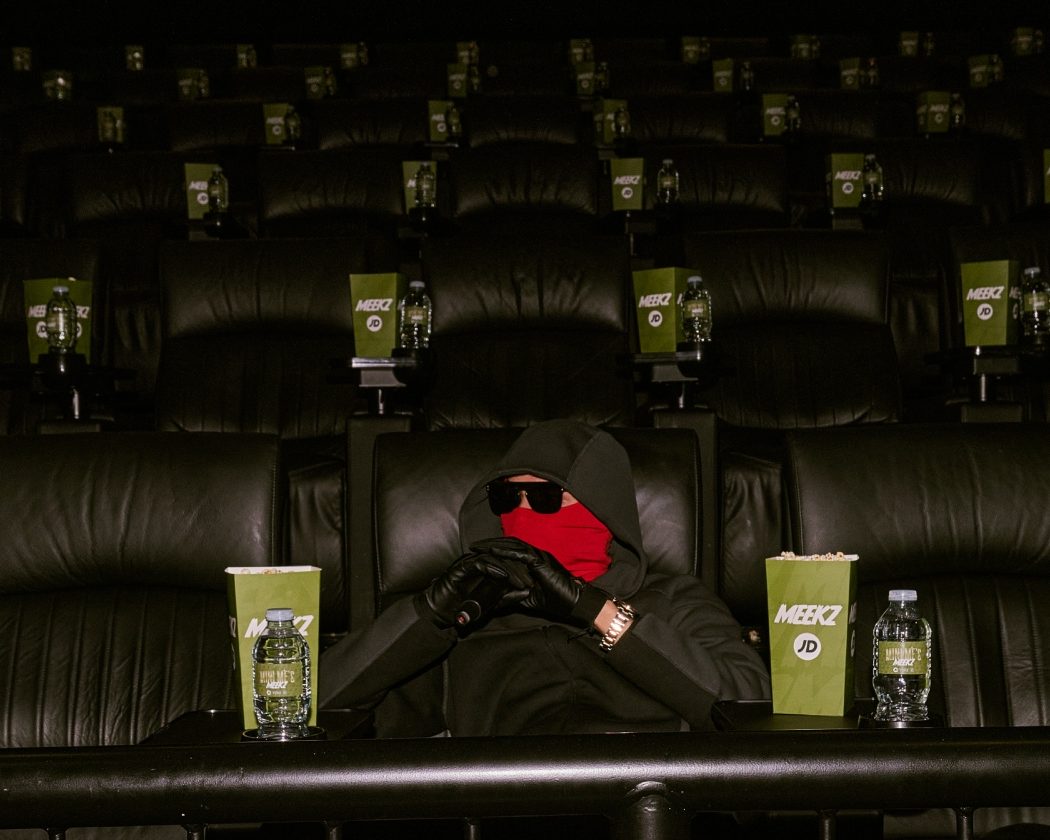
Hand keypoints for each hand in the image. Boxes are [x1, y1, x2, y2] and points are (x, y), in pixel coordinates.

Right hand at [417, 550, 531, 628]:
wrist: (439, 614)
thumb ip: (507, 597)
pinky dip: (493, 568)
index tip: (533, 583)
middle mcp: (477, 562)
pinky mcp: (461, 567)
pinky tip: (504, 577)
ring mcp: (468, 563)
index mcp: (484, 568)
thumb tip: (526, 592)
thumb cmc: (461, 609)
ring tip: (521, 582)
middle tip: (531, 581)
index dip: (520, 571)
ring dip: (509, 570)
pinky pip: (480, 563)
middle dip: (518, 570)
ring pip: (494, 559)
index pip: (506, 563)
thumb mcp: (491, 604)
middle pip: (502, 559)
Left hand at [469, 537, 605, 625]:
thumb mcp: (527, 598)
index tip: (478, 550)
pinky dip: (507, 552)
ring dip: (495, 545)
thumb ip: (512, 596)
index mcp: (533, 561)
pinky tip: (494, 552)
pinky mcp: (542, 562)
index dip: (495, 548)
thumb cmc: (555, 600)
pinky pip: (522, 554)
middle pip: (509, 544)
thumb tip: (495, 600)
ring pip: (514, 546)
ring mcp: (539, 556)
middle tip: (474, 545)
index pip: (511, 550)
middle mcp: (536, 555)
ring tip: (480, 546)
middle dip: (491, 543)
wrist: (574, 602)